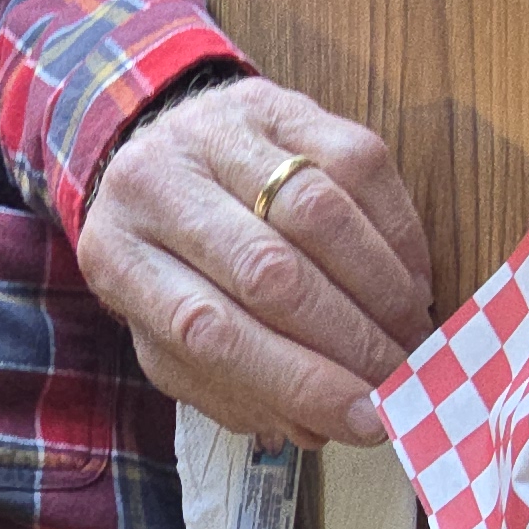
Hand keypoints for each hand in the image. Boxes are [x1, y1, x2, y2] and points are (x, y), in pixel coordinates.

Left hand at [80, 76, 434, 446]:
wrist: (161, 149)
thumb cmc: (172, 263)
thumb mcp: (170, 336)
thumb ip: (232, 389)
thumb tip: (318, 427)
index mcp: (118, 257)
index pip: (209, 329)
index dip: (297, 380)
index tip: (362, 420)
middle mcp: (157, 183)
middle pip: (269, 271)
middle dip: (348, 341)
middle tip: (398, 383)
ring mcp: (220, 132)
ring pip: (319, 212)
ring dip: (381, 290)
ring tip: (411, 338)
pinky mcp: (283, 101)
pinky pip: (359, 165)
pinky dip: (397, 236)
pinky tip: (410, 284)